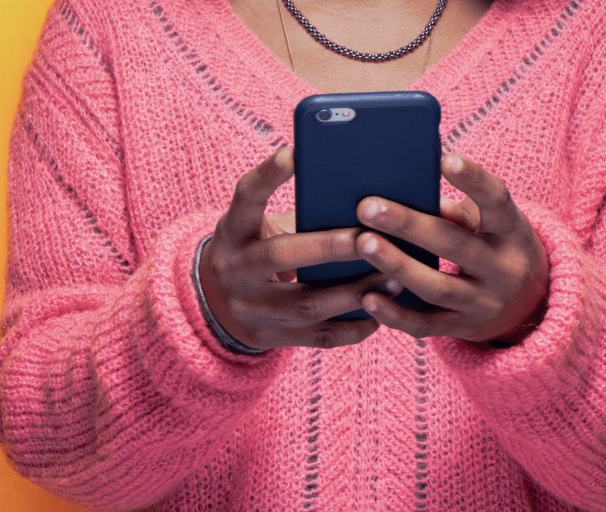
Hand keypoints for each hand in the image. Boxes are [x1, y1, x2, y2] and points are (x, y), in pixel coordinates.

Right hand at [200, 148, 395, 349]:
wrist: (214, 302)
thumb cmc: (256, 247)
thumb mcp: (257, 224)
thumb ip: (296, 211)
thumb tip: (361, 190)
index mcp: (232, 231)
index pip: (245, 197)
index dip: (268, 175)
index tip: (295, 153)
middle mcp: (235, 269)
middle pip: (280, 255)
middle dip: (328, 247)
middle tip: (369, 237)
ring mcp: (250, 309)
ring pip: (306, 304)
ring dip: (352, 292)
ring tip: (392, 277)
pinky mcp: (269, 338)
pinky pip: (318, 337)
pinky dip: (353, 326)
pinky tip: (381, 313)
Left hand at [355, 153, 549, 344]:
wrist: (529, 304)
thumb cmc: (495, 244)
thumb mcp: (491, 224)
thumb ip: (458, 212)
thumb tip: (413, 196)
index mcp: (512, 231)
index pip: (497, 202)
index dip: (474, 180)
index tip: (447, 159)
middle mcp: (503, 269)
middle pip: (455, 245)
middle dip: (409, 225)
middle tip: (368, 206)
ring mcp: (484, 304)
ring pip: (437, 287)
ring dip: (397, 265)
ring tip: (363, 243)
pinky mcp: (463, 329)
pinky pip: (425, 326)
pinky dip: (395, 314)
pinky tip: (368, 296)